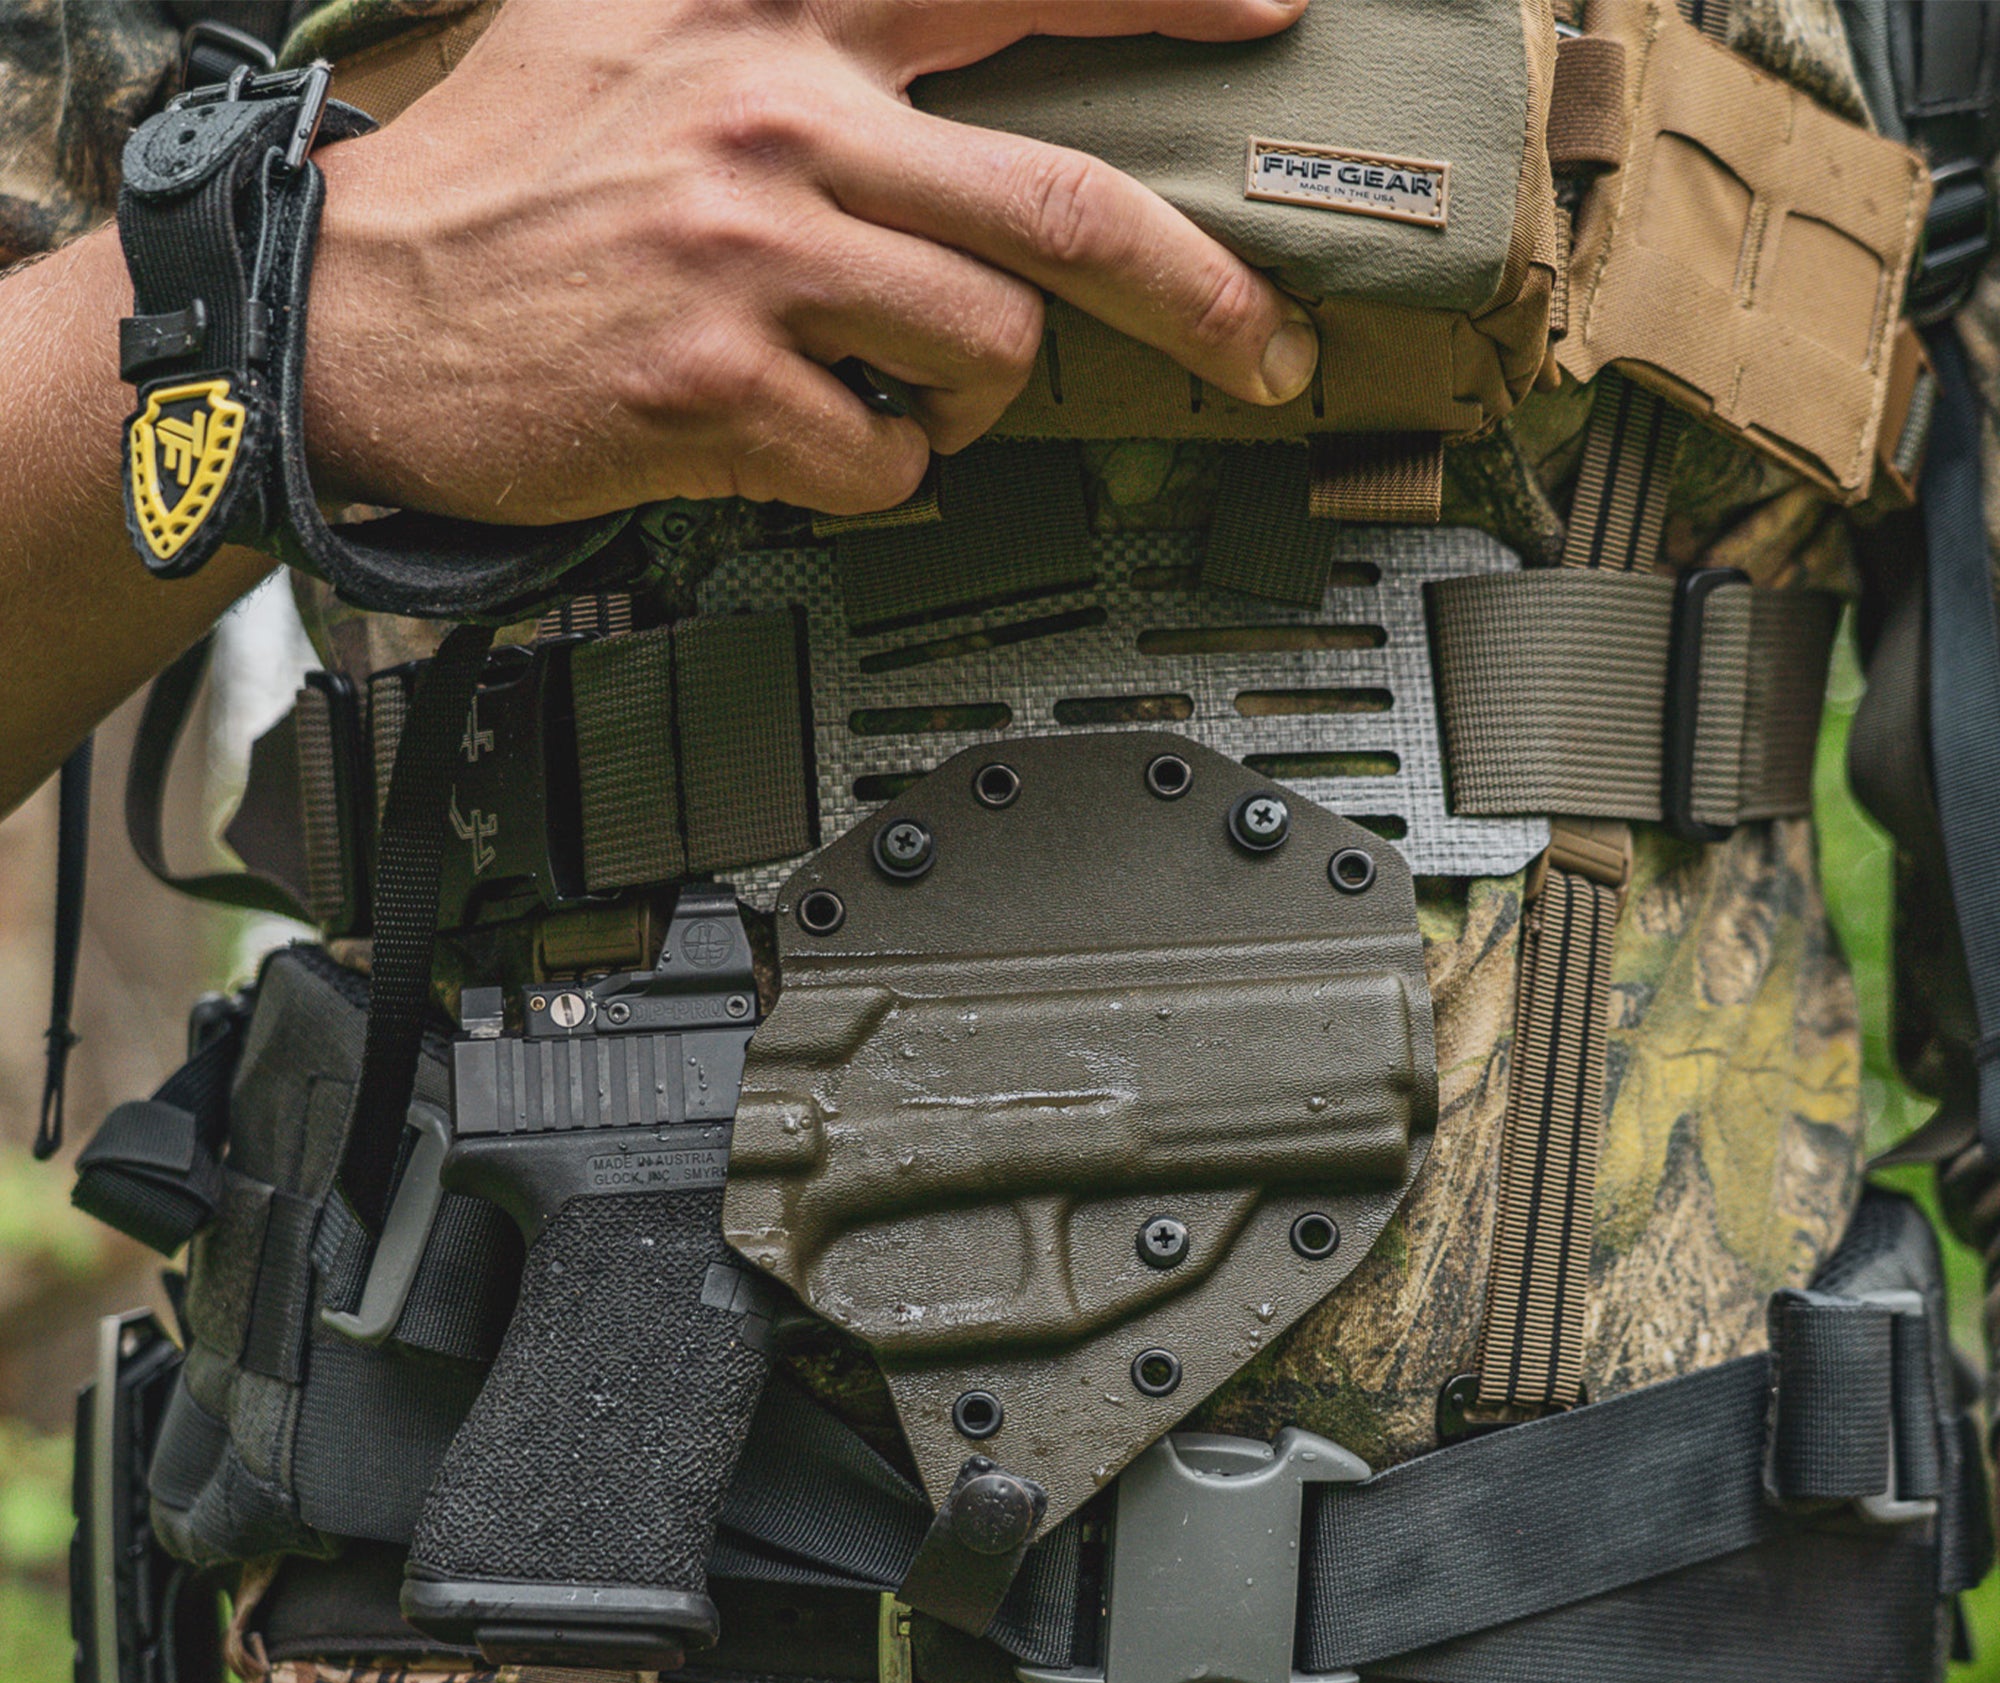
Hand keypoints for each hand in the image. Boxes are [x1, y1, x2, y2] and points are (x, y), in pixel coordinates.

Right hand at [305, 0, 1316, 520]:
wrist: (356, 309)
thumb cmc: (514, 180)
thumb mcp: (643, 30)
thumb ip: (802, 33)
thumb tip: (951, 98)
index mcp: (766, 5)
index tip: (1272, 3)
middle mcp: (774, 112)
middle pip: (1060, 203)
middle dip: (1194, 292)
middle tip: (1263, 348)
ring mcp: (747, 255)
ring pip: (986, 347)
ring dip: (965, 392)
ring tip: (884, 382)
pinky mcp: (716, 388)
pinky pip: (891, 461)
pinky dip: (875, 472)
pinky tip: (806, 442)